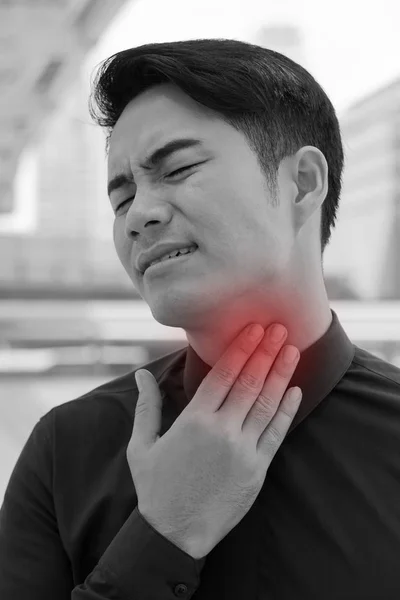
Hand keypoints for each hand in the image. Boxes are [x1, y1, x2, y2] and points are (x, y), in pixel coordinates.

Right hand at [127, 323, 301, 558]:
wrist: (173, 534)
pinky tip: (295, 391)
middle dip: (266, 352)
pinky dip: (287, 411)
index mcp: (194, 420)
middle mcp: (222, 431)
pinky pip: (276, 434)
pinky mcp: (257, 469)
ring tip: (292, 350)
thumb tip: (141, 374)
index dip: (242, 348)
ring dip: (282, 374)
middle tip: (280, 328)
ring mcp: (243, 450)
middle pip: (250, 383)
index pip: (224, 374)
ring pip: (267, 404)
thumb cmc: (155, 488)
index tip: (255, 328)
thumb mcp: (141, 445)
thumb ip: (146, 406)